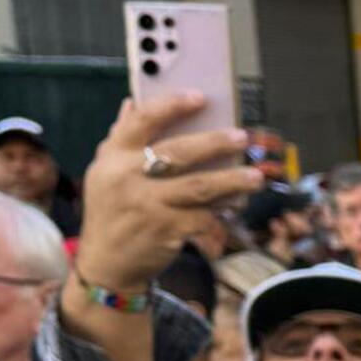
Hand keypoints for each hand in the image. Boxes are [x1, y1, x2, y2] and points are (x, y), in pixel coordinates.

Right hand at [72, 96, 257, 292]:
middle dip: (216, 142)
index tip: (200, 96)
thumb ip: (120, 137)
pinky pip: (203, 215)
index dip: (172, 105)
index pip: (142, 120)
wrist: (106, 263)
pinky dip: (221, 209)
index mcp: (113, 157)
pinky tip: (235, 204)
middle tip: (242, 136)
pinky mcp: (165, 230)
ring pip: (200, 186)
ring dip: (232, 180)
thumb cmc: (111, 210)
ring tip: (255, 176)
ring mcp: (147, 205)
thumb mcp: (105, 172)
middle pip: (179, 152)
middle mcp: (127, 178)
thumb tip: (132, 101)